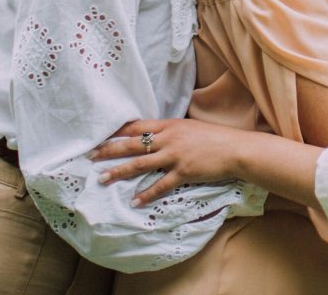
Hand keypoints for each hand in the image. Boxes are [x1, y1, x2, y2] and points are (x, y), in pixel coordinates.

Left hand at [90, 119, 243, 205]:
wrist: (236, 148)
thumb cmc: (215, 137)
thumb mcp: (191, 128)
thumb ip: (172, 132)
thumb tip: (157, 137)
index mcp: (170, 125)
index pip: (137, 126)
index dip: (117, 131)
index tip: (101, 135)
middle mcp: (169, 138)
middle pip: (132, 144)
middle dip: (109, 150)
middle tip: (91, 156)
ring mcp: (175, 156)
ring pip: (140, 164)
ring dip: (119, 172)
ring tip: (102, 179)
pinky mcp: (183, 172)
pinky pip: (160, 185)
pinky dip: (146, 194)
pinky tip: (135, 201)